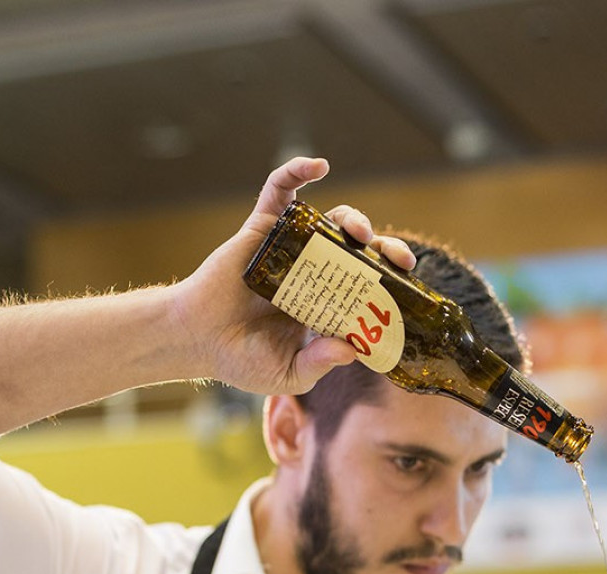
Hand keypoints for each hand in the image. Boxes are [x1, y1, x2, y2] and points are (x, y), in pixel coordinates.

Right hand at [169, 156, 415, 394]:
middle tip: (398, 258)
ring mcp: (291, 249)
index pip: (369, 286)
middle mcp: (315, 272)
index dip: (392, 281)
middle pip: (360, 251)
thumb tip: (351, 350)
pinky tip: (317, 166)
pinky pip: (280, 192)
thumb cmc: (243, 361)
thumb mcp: (288, 374)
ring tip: (357, 230)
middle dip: (385, 247)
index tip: (408, 284)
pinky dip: (297, 173)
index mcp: (328, 304)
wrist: (198, 341)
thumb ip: (319, 364)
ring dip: (352, 218)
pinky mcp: (263, 229)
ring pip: (331, 222)